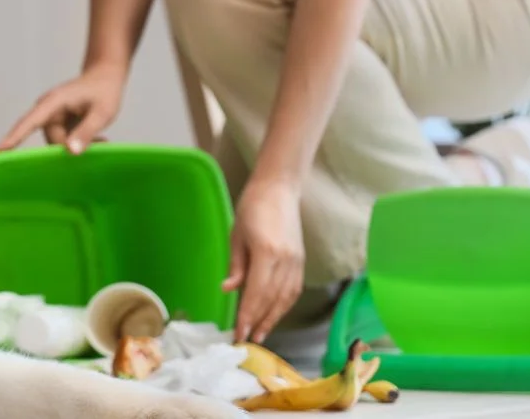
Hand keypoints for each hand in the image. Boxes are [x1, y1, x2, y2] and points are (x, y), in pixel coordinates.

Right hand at [0, 63, 126, 153]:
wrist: (105, 75)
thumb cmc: (105, 90)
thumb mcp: (102, 113)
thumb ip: (86, 132)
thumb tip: (69, 152)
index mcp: (53, 103)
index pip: (29, 123)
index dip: (13, 138)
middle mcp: (47, 109)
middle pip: (52, 140)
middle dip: (72, 146)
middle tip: (100, 143)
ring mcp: (52, 116)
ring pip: (58, 142)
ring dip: (77, 144)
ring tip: (101, 139)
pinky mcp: (58, 122)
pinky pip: (63, 140)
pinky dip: (77, 141)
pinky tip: (96, 138)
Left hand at [222, 177, 304, 343]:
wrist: (279, 189)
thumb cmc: (252, 208)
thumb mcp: (237, 236)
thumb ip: (236, 266)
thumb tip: (228, 290)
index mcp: (267, 253)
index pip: (257, 293)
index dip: (248, 316)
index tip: (239, 333)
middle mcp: (286, 261)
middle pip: (273, 300)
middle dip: (259, 322)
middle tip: (247, 340)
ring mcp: (297, 262)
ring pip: (286, 298)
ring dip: (273, 318)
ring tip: (261, 333)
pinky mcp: (301, 261)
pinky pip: (293, 290)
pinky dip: (284, 305)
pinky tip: (274, 314)